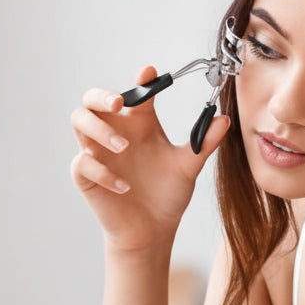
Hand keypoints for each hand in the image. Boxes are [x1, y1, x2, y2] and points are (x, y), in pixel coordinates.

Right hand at [69, 65, 230, 253]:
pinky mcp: (86, 176)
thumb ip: (204, 143)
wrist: (153, 231)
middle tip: (119, 104)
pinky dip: (103, 172)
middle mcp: (115, 133)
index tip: (149, 73)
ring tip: (123, 147)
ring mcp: (97, 153)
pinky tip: (124, 187)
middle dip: (101, 96)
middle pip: (92, 99)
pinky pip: (83, 163)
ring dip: (99, 130)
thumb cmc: (166, 195)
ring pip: (79, 122)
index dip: (140, 81)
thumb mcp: (188, 167)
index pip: (135, 94)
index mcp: (139, 125)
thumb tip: (224, 119)